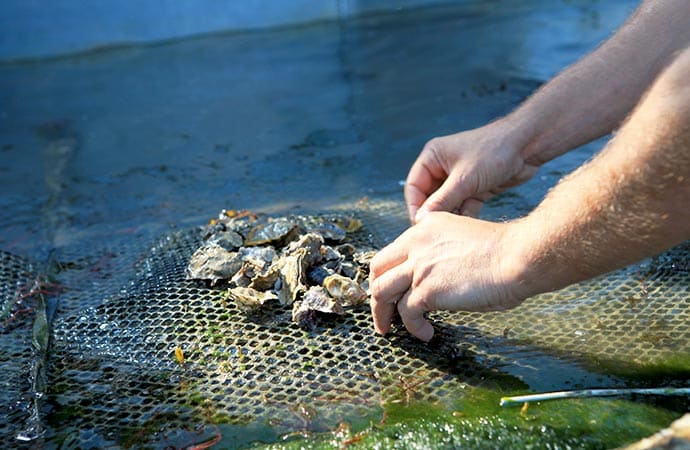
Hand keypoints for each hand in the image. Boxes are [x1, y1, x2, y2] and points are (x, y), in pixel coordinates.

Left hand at [369, 212, 525, 340]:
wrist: (518, 257)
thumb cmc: (504, 253)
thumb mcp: (464, 240)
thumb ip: (442, 254)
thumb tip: (435, 283)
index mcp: (426, 227)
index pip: (393, 251)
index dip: (389, 274)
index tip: (392, 290)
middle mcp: (417, 242)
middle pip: (378, 269)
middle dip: (376, 293)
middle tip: (382, 312)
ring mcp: (419, 265)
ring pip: (382, 292)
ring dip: (383, 314)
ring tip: (390, 329)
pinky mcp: (426, 288)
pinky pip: (407, 313)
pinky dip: (413, 327)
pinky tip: (426, 333)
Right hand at [405, 121, 539, 222]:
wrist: (528, 145)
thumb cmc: (494, 151)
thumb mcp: (464, 179)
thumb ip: (442, 200)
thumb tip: (422, 220)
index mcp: (433, 157)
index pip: (414, 186)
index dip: (415, 207)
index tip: (420, 226)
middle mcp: (443, 167)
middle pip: (429, 198)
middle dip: (434, 214)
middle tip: (436, 233)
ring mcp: (460, 178)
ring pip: (447, 204)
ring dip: (451, 217)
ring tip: (454, 232)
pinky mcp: (476, 188)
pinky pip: (463, 206)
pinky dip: (465, 216)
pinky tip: (469, 228)